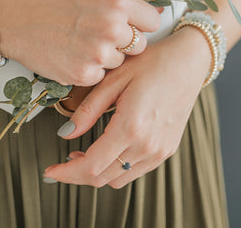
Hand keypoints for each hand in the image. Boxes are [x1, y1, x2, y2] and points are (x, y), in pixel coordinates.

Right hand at [0, 0, 161, 85]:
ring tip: (82, 44)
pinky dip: (90, 70)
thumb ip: (126, 6)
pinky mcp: (84, 74)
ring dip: (106, 58)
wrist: (16, 20)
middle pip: (141, 46)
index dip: (141, 26)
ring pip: (121, 63)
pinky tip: (73, 56)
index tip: (130, 26)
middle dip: (125, 44)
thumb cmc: (53, 3)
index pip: (153, 22)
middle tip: (100, 35)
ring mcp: (98, 52)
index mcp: (116, 0)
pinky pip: (101, 76)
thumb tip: (158, 13)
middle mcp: (111, 26)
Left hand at [43, 26, 211, 187]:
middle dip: (78, 175)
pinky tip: (109, 151)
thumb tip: (66, 133)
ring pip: (119, 178)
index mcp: (131, 127)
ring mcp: (160, 150)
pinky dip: (116, 169)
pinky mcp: (167, 149)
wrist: (189, 62)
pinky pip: (136, 171)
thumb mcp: (114, 79)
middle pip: (103, 178)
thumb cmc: (152, 63)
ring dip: (97, 173)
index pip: (91, 166)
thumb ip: (88, 110)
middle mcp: (147, 145)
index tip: (51, 170)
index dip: (67, 173)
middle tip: (63, 162)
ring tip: (83, 155)